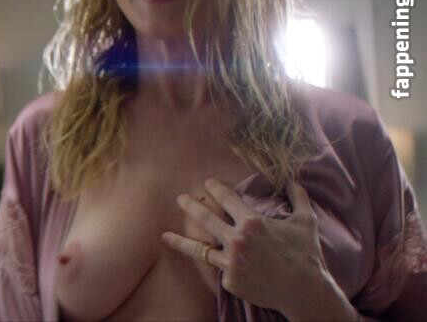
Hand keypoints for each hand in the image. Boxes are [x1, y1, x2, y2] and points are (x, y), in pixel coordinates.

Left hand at [161, 178, 343, 316]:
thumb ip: (299, 198)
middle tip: (180, 199)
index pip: (226, 198)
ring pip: (197, 249)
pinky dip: (218, 264)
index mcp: (252, 222)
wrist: (304, 291)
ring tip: (165, 236)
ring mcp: (230, 262)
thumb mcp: (306, 222)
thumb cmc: (306, 255)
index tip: (207, 182)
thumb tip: (294, 180)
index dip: (215, 188)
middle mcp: (236, 240)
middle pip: (204, 218)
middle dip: (190, 206)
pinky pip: (220, 269)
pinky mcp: (229, 280)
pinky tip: (214, 264)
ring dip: (180, 241)